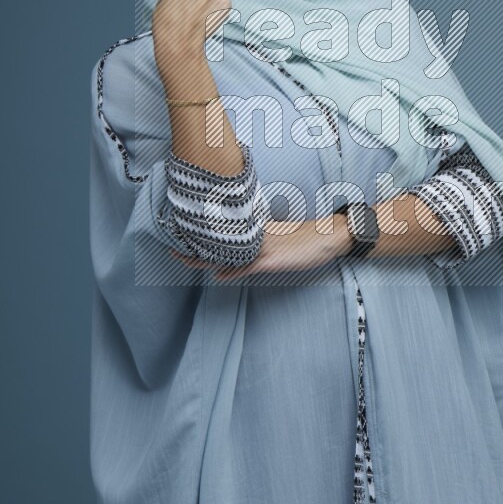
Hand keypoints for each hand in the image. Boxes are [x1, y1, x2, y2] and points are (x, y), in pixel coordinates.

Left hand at [170, 214, 352, 279]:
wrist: (329, 235)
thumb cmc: (306, 238)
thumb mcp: (280, 238)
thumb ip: (258, 245)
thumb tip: (235, 261)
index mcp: (258, 229)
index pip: (225, 231)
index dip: (204, 234)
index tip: (185, 235)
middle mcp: (257, 236)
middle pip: (220, 241)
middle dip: (195, 246)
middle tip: (173, 249)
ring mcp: (264, 247)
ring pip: (229, 252)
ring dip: (207, 257)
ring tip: (185, 258)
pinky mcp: (272, 260)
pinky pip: (248, 266)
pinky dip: (233, 270)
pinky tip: (220, 274)